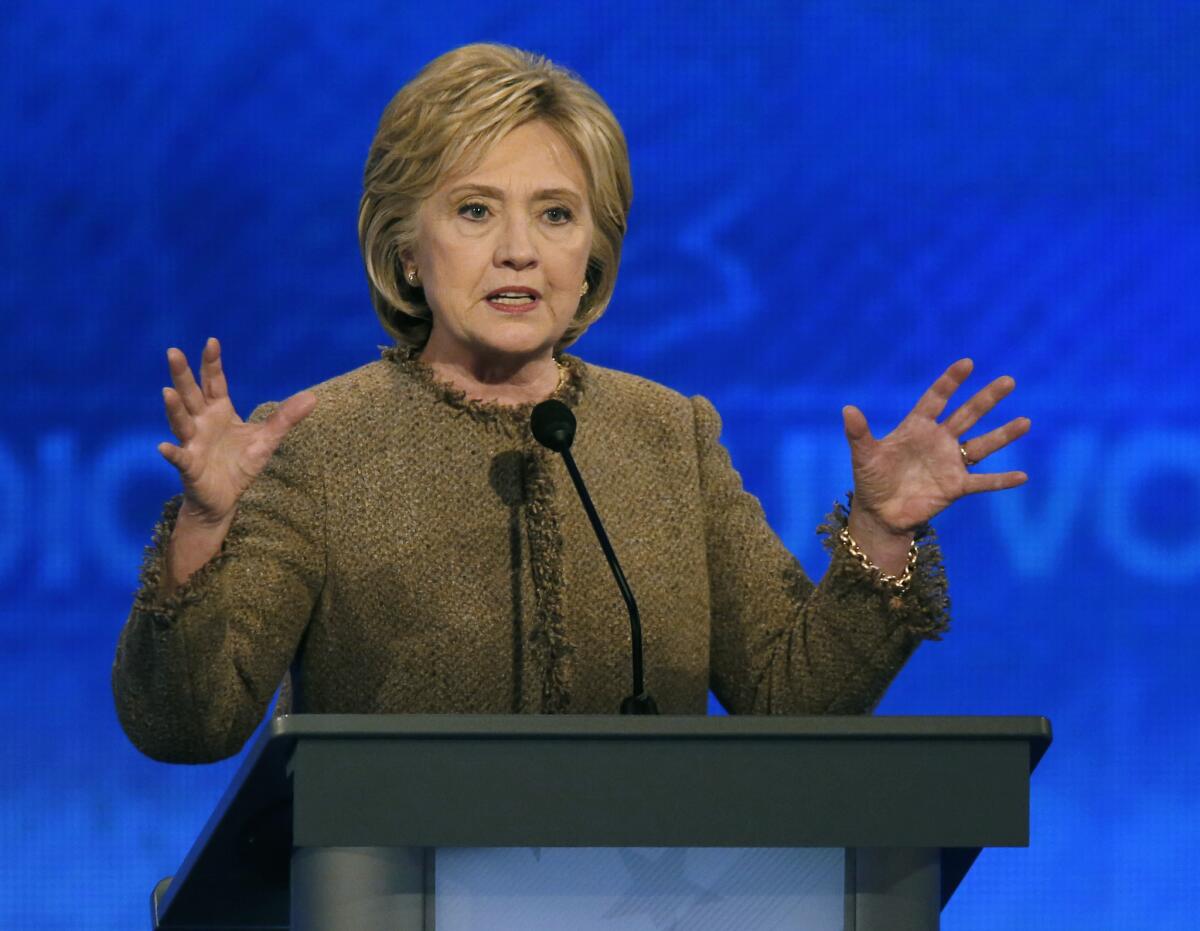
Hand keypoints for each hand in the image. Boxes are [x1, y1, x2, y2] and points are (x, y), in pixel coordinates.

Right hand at [158, 338, 316, 525]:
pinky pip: (180, 458)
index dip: (212, 363)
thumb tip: (312, 397)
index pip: (214, 383)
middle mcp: (201, 423)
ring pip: (181, 422)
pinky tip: (163, 448)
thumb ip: (285, 418)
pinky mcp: (190, 467)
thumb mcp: (267, 439)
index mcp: (219, 411)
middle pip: (190, 395)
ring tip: (167, 392)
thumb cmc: (240, 464)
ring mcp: (193, 443)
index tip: (211, 341)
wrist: (224, 498)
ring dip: (173, 408)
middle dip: (182, 375)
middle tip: (173, 352)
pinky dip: (172, 453)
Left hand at [842, 358, 1028, 536]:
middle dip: (986, 399)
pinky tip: (1023, 476)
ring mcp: (949, 463)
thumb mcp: (863, 456)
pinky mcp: (955, 487)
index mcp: (916, 428)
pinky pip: (983, 482)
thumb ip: (858, 433)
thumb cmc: (871, 480)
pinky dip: (1001, 480)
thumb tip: (847, 409)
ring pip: (982, 445)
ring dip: (1003, 435)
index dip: (950, 381)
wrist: (880, 513)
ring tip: (1026, 421)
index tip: (967, 363)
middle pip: (967, 415)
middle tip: (1008, 380)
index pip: (936, 399)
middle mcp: (938, 441)